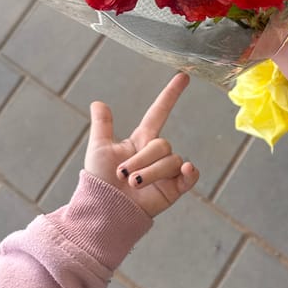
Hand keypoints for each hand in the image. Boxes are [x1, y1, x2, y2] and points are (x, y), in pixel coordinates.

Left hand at [84, 73, 198, 217]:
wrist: (103, 210)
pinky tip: (185, 171)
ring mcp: (167, 171)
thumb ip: (102, 126)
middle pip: (162, 144)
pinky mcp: (174, 188)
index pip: (159, 112)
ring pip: (171, 160)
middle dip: (142, 159)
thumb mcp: (99, 150)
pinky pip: (190, 176)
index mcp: (141, 141)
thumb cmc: (99, 182)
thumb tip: (98, 102)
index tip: (183, 76)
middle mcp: (156, 154)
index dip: (170, 95)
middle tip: (124, 175)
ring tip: (134, 185)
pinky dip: (189, 173)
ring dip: (151, 172)